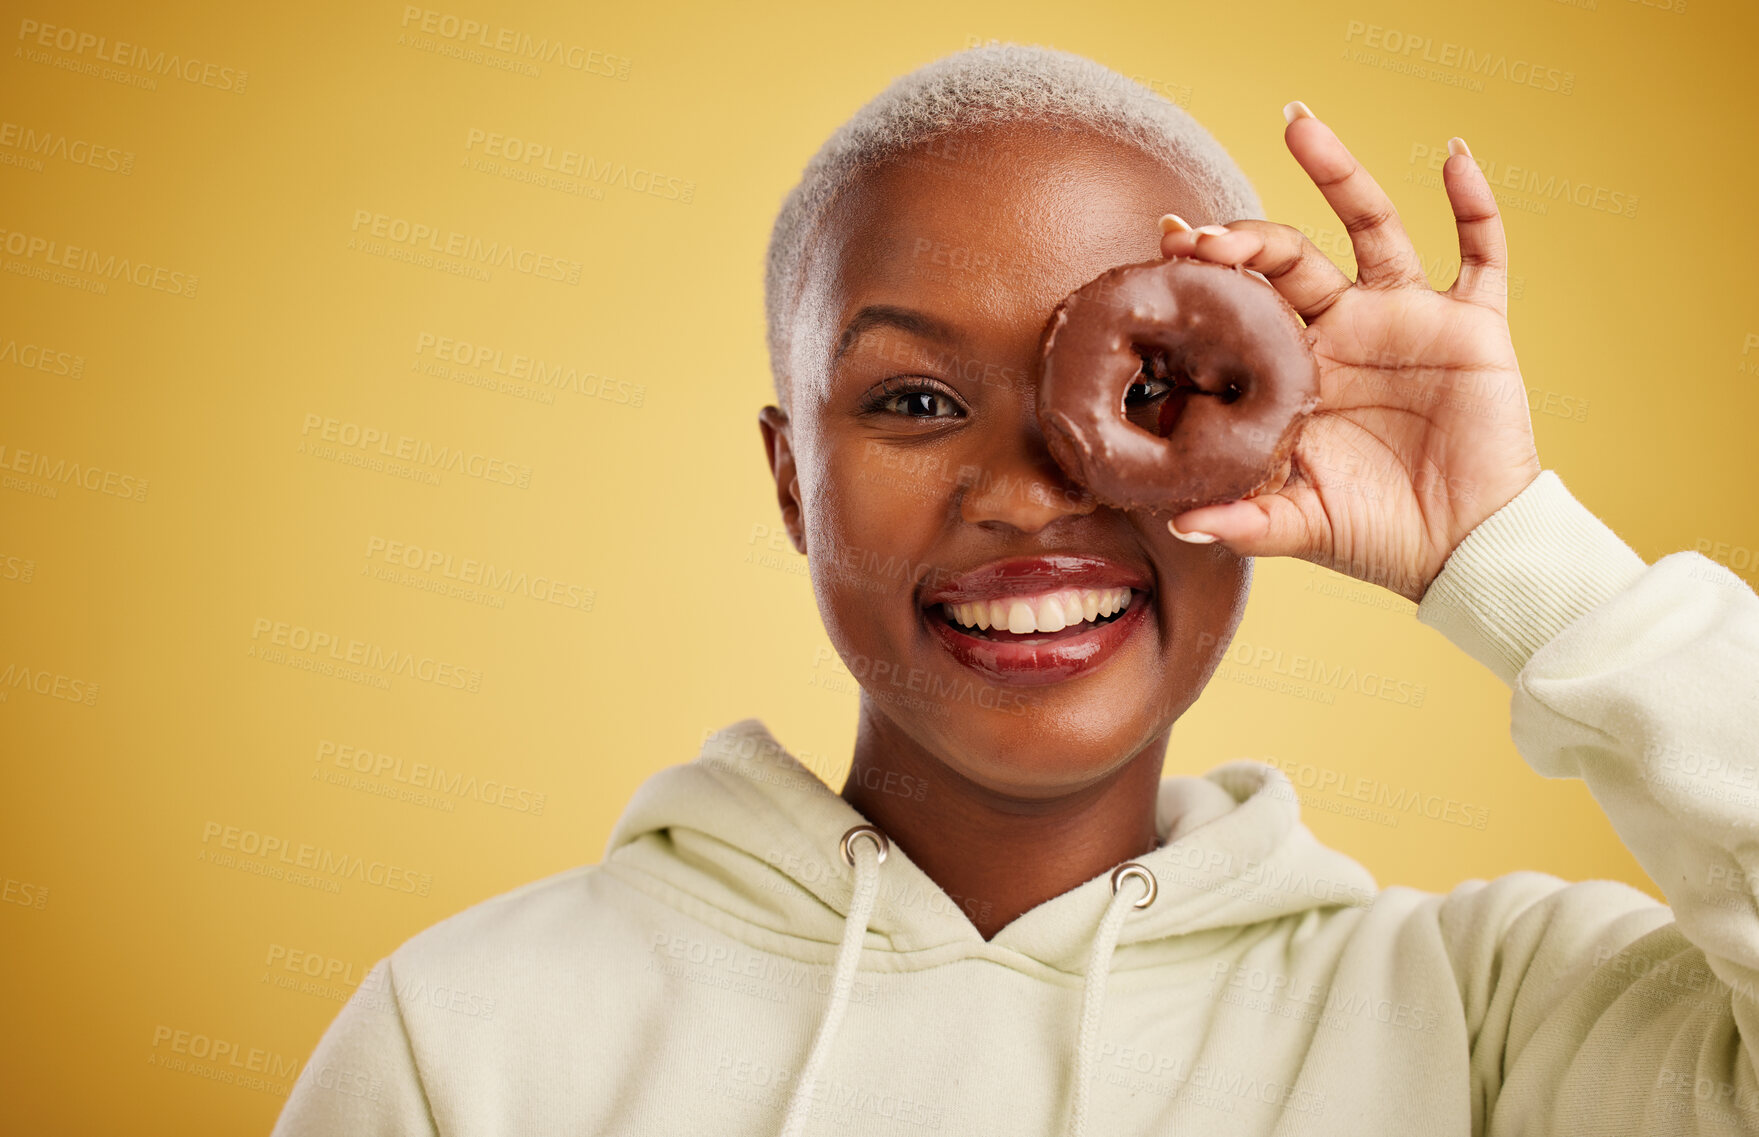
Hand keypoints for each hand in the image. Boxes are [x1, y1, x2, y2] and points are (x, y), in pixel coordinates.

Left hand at [1157, 102, 1540, 603]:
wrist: (1466, 550)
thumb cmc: (1378, 535)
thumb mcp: (1300, 523)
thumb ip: (1242, 519)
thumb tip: (1176, 524)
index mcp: (1297, 367)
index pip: (1242, 303)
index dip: (1208, 275)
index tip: (1165, 248)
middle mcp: (1345, 329)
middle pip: (1289, 255)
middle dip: (1245, 235)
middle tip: (1204, 231)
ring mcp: (1407, 318)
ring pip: (1371, 225)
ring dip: (1338, 172)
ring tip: (1297, 123)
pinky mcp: (1472, 325)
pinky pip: (1482, 251)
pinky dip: (1473, 203)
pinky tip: (1454, 156)